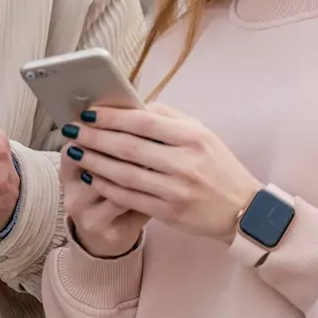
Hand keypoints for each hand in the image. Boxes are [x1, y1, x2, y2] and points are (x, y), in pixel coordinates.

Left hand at [63, 103, 260, 243]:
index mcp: (193, 137)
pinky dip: (108, 186)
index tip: (89, 113)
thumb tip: (130, 105)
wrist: (245, 211)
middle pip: (130, 148)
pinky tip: (91, 176)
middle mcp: (186, 163)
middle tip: (72, 131)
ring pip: (126, 174)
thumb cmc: (218, 165)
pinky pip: (131, 198)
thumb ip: (168, 118)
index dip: (113, 117)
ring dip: (95, 162)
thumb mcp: (202, 133)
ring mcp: (177, 190)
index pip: (144, 122)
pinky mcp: (171, 213)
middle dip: (95, 138)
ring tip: (75, 152)